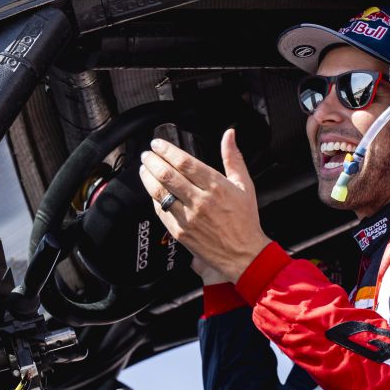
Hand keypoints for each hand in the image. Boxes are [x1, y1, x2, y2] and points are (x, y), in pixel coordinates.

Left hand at [138, 129, 270, 282]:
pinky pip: (161, 211)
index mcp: (216, 186)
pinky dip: (154, 198)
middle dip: (152, 161)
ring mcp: (188, 217)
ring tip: (144, 169)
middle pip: (168, 175)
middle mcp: (201, 201)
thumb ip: (233, 158)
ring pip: (160, 193)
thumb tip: (229, 135)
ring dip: (148, 178)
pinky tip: (152, 191)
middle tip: (147, 155)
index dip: (167, 150)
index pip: (185, 163)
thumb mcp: (245, 185)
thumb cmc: (245, 220)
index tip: (157, 144)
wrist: (243, 254)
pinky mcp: (180, 232)